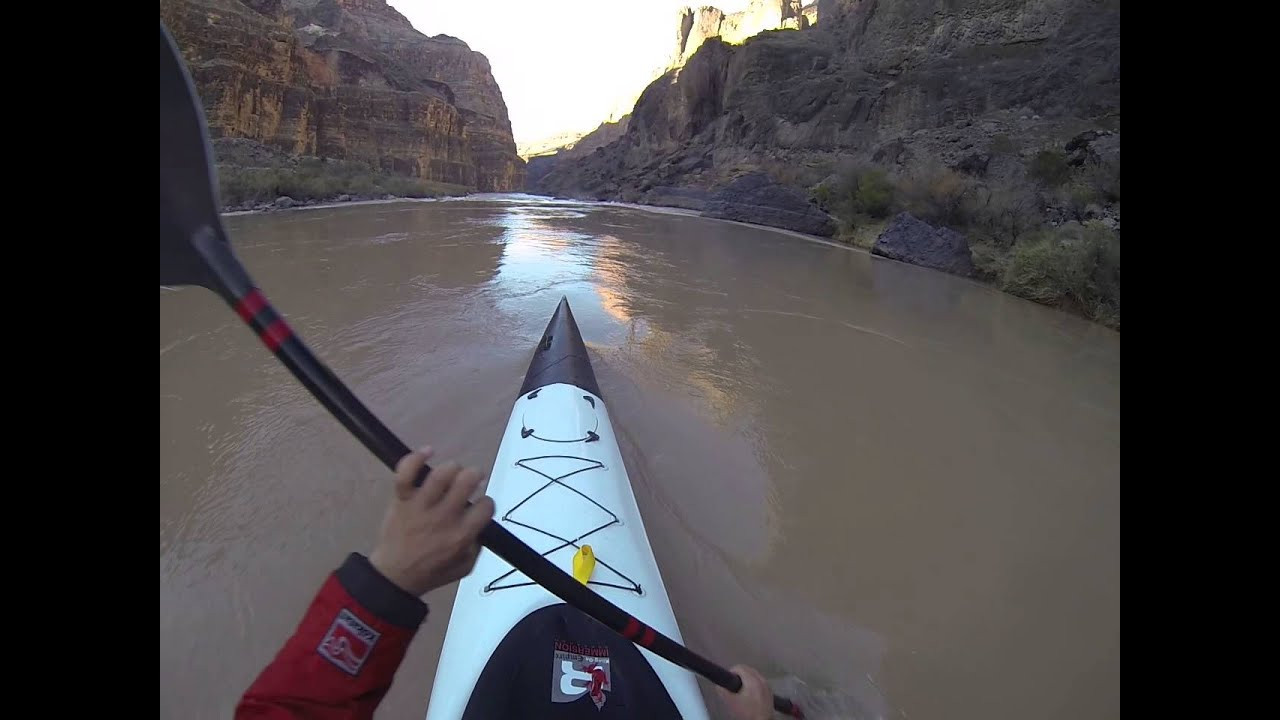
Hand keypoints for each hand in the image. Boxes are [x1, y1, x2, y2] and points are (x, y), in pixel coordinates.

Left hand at [368, 447, 495, 595]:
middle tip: (472, 479)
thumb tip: (481, 525)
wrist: (393, 576)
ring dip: (452, 467)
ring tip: (452, 472)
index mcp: (461, 535)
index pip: (486, 506)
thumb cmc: (431, 572)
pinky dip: (415, 458)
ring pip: (440, 474)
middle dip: (475, 475)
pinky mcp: (401, 500)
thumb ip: (478, 546)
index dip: (486, 504)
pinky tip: (427, 450)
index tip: (479, 506)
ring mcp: (420, 507)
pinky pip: (405, 474)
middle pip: (466, 481)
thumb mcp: (465, 567)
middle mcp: (443, 517)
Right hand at [717, 665, 773, 719]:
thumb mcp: (731, 702)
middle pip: (748, 669)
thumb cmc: (748, 713)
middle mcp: (761, 680)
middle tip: (733, 686)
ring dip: (747, 679)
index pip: (740, 667)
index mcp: (752, 680)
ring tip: (741, 691)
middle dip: (739, 675)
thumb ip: (722, 691)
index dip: (731, 672)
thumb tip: (719, 685)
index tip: (729, 680)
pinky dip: (754, 684)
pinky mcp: (770, 692)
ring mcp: (767, 686)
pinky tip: (750, 695)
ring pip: (754, 675)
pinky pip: (760, 682)